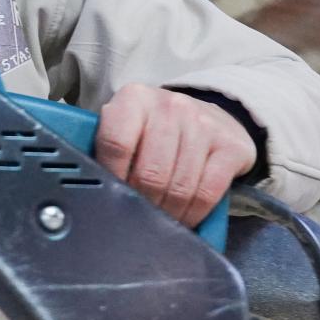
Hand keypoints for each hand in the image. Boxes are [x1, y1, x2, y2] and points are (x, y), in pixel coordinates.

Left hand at [95, 84, 255, 226]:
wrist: (212, 117)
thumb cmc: (157, 130)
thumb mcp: (128, 127)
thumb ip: (107, 150)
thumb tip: (88, 188)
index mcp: (134, 98)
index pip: (116, 143)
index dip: (111, 178)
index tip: (111, 197)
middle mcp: (170, 106)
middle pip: (150, 173)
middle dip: (142, 204)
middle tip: (138, 217)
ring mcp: (203, 124)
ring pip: (179, 187)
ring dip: (168, 215)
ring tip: (160, 221)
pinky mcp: (231, 146)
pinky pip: (207, 192)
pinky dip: (194, 213)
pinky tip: (184, 217)